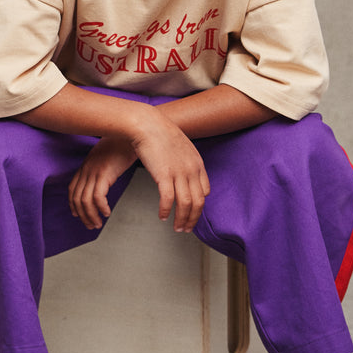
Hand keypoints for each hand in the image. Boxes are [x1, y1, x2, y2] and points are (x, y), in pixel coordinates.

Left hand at [68, 136, 136, 229]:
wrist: (131, 132)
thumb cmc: (124, 143)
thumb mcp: (109, 156)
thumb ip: (104, 167)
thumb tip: (106, 177)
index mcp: (87, 165)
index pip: (72, 189)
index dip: (73, 204)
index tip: (78, 215)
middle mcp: (87, 169)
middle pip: (77, 198)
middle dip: (82, 215)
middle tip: (91, 225)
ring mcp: (94, 171)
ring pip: (85, 200)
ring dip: (91, 215)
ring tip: (98, 223)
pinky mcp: (104, 173)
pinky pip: (97, 196)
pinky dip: (101, 208)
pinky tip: (107, 212)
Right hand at [129, 109, 210, 232]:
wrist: (147, 124)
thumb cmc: (159, 132)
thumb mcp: (180, 145)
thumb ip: (185, 159)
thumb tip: (182, 169)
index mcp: (197, 163)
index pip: (205, 191)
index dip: (199, 205)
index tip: (192, 212)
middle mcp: (191, 170)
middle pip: (198, 202)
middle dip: (193, 219)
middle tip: (186, 228)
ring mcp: (179, 173)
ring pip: (186, 204)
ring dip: (181, 220)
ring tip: (176, 228)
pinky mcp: (164, 175)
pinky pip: (168, 200)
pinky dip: (166, 211)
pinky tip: (162, 216)